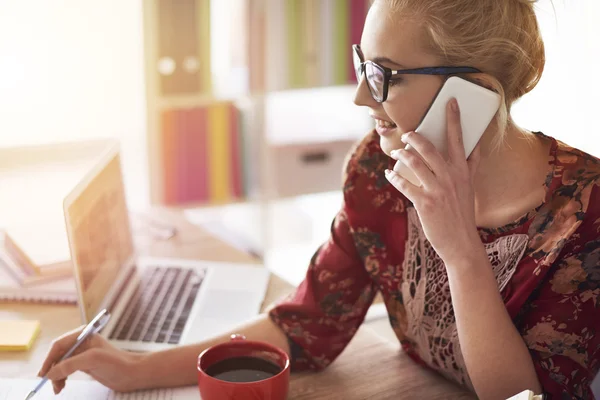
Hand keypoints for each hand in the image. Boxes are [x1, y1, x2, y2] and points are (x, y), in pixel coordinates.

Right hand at [39, 326, 144, 393]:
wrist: (132, 373)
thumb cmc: (117, 362)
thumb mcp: (92, 360)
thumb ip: (70, 364)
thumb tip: (50, 373)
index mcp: (83, 335)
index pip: (59, 345)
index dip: (48, 359)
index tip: (43, 374)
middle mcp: (82, 343)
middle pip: (58, 355)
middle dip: (52, 369)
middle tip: (49, 384)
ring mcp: (83, 354)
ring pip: (61, 364)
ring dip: (56, 376)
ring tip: (58, 389)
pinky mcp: (85, 364)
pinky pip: (67, 370)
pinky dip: (62, 378)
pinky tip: (61, 386)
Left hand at [385, 98, 482, 265]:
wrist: (461, 242)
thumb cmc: (463, 212)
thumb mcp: (471, 186)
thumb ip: (471, 166)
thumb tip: (474, 146)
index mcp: (463, 171)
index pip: (459, 139)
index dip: (454, 119)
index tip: (450, 102)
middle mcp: (451, 177)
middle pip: (430, 148)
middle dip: (416, 137)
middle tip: (407, 132)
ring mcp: (437, 190)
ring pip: (415, 163)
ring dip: (402, 155)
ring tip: (396, 152)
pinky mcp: (424, 203)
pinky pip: (404, 185)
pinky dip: (394, 178)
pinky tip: (389, 174)